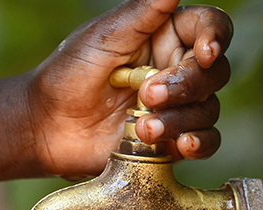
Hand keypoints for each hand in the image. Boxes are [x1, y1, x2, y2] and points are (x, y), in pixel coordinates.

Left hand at [24, 0, 232, 176]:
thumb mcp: (103, 37)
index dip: (216, 36)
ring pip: (209, 109)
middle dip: (187, 85)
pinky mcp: (172, 139)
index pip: (209, 26)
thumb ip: (142, 11)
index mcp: (165, 35)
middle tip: (148, 94)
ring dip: (180, 119)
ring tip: (143, 128)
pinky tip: (179, 144)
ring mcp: (177, 106)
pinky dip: (197, 143)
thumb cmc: (68, 74)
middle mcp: (176, 68)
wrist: (46, 126)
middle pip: (214, 72)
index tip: (204, 52)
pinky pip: (206, 141)